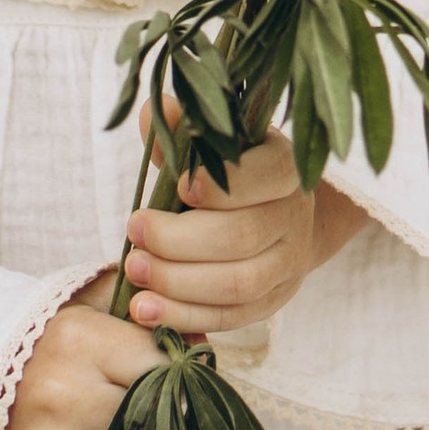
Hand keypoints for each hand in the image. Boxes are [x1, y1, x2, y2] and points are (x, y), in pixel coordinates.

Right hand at [0, 297, 157, 429]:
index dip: (172, 384)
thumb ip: (140, 316)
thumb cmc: (33, 351)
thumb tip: (201, 346)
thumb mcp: (81, 310)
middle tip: (152, 429)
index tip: (168, 391)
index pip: (162, 369)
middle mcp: (61, 396)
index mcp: (78, 341)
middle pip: (151, 425)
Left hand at [122, 130, 355, 336]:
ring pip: (238, 283)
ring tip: (135, 270)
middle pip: (241, 236)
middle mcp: (294, 217)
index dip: (221, 186)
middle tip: (135, 230)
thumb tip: (152, 112)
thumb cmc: (234, 175)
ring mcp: (287, 265)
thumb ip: (184, 132)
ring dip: (178, 282)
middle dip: (180, 239)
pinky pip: (230, 317)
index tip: (179, 186)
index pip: (265, 176)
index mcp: (285, 168)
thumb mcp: (216, 146)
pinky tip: (146, 310)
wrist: (280, 219)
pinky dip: (184, 317)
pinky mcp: (271, 302)